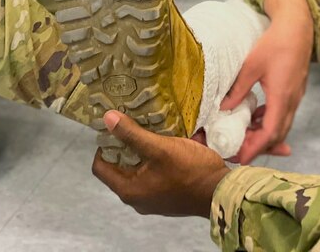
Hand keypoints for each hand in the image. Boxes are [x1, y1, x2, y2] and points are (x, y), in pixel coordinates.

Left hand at [91, 110, 229, 217]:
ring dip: (140, 154)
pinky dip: (153, 163)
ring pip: (137, 173)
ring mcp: (152, 201)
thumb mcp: (160, 147)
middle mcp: (136, 200)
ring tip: (149, 133)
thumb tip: (107, 118)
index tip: (115, 127)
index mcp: (128, 190)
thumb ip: (132, 134)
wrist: (219, 191)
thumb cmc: (189, 170)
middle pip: (119, 170)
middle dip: (124, 147)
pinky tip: (165, 147)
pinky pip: (151, 178)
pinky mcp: (166, 197)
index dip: (104, 146)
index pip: (100, 167)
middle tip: (133, 125)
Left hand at [222, 0, 312, 162]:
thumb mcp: (251, 65)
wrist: (298, 26)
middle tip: (238, 150)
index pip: (270, 134)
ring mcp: (296, 97)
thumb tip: (224, 107)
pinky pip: (283, 114)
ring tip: (245, 135)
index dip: (255, 148)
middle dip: (259, 146)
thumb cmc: (275, 43)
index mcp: (282, 97)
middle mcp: (292, 101)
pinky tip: (257, 116)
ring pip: (282, 125)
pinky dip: (270, 121)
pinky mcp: (295, 91)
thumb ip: (238, 89)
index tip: (240, 157)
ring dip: (265, 134)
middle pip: (277, 134)